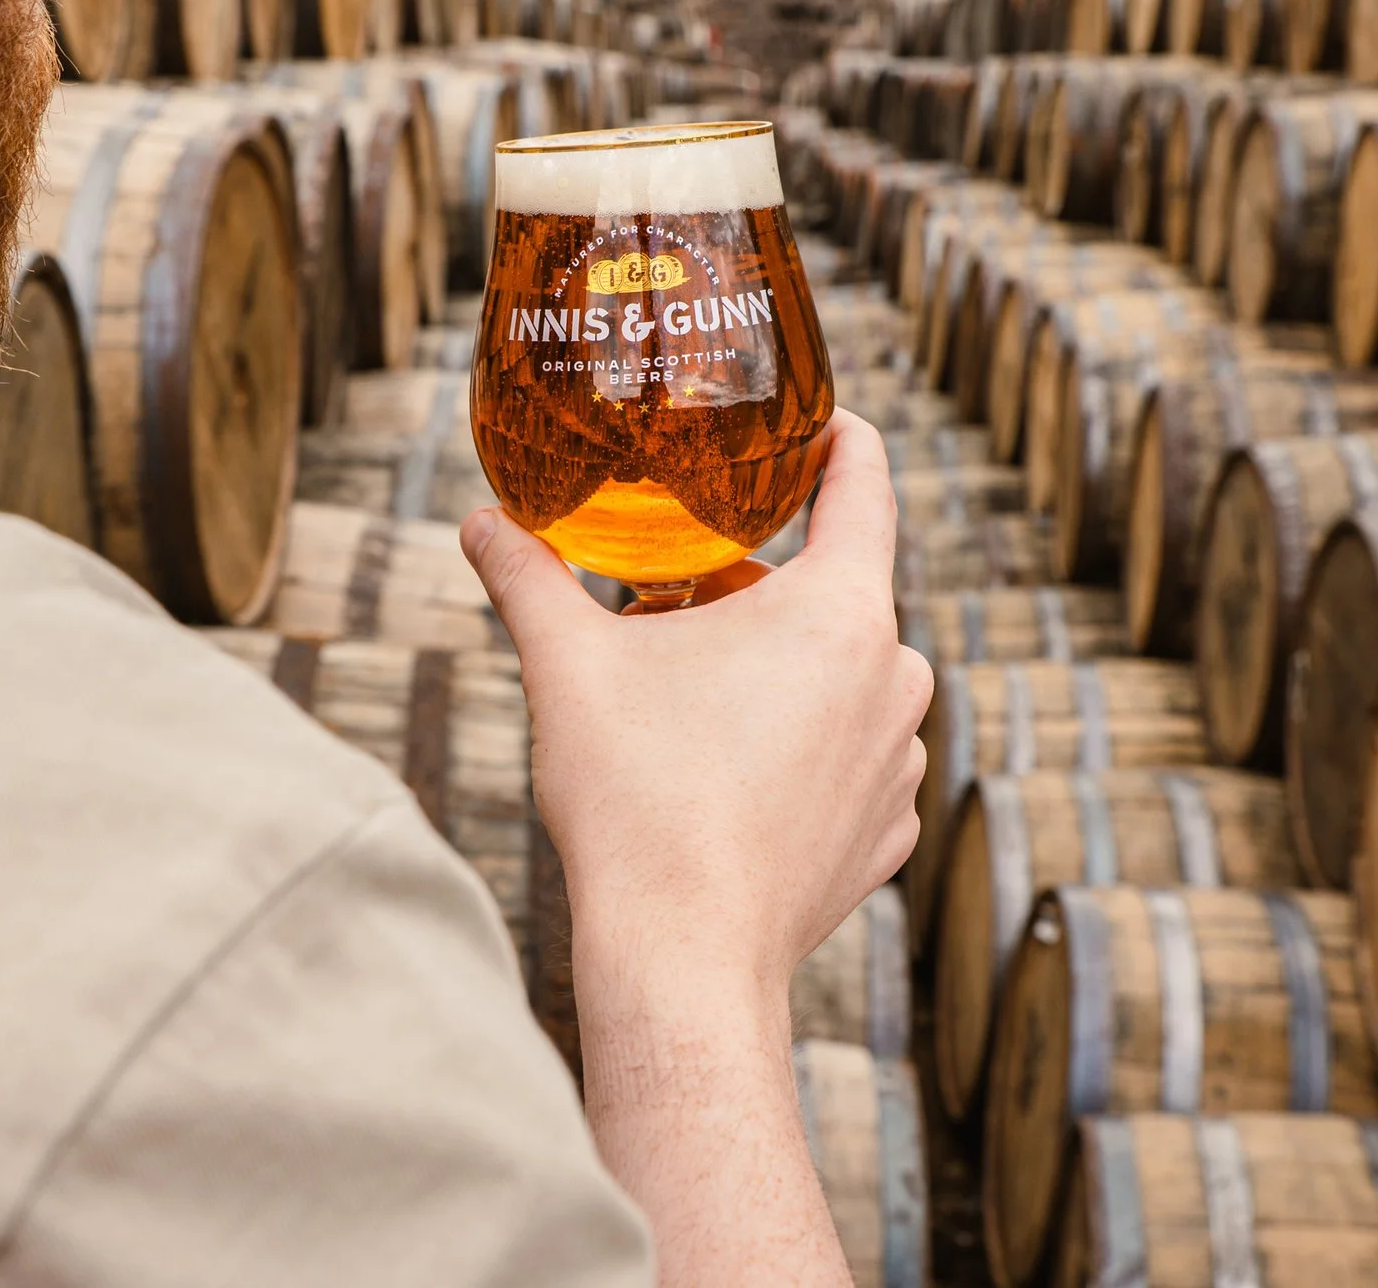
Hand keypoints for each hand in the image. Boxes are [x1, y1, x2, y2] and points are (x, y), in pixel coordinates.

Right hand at [460, 409, 930, 1004]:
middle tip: (681, 595)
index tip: (814, 421)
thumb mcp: (568, 664)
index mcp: (838, 612)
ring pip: (843, 679)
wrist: (681, 956)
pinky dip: (798, 748)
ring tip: (694, 697)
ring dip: (780, 672)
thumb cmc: (636, 798)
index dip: (838, 440)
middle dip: (761, 587)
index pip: (865, 487)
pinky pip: (848, 758)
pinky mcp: (886, 834)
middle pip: (835, 592)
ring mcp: (898, 762)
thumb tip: (479, 523)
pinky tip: (727, 774)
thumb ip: (527, 576)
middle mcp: (894, 677)